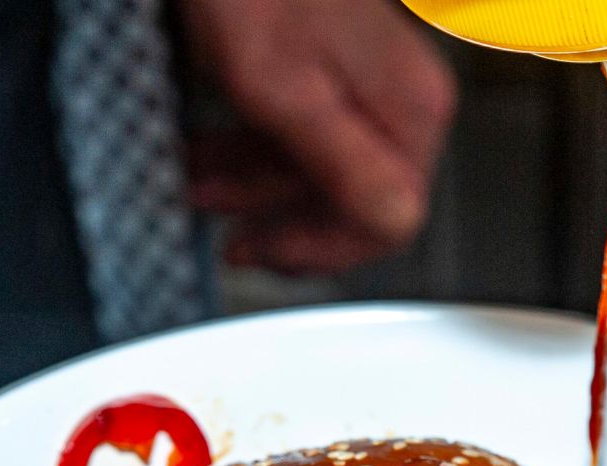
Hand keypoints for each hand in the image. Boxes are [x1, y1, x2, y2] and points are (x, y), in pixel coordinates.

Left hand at [183, 0, 456, 273]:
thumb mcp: (283, 88)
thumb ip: (343, 164)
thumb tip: (398, 223)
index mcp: (407, 108)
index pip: (389, 220)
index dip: (323, 249)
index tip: (268, 252)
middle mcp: (397, 100)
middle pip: (350, 200)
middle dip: (277, 218)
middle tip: (226, 231)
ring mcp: (363, 86)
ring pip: (316, 171)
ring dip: (251, 189)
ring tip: (199, 185)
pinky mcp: (327, 71)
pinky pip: (300, 136)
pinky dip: (251, 154)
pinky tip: (211, 155)